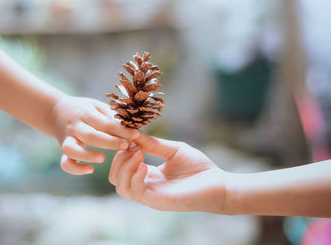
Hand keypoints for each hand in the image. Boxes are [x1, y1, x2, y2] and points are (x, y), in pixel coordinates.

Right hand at [51, 95, 139, 174]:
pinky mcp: (63, 150)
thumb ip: (114, 118)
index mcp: (86, 113)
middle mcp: (75, 126)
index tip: (136, 135)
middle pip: (90, 135)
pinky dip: (75, 168)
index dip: (120, 130)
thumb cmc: (85, 110)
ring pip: (71, 149)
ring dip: (86, 155)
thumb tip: (135, 130)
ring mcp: (67, 139)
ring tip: (102, 159)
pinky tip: (90, 170)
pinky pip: (65, 163)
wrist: (55, 111)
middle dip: (109, 142)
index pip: (104, 123)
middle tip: (126, 146)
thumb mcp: (99, 107)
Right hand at [109, 133, 227, 212]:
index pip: (121, 168)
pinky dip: (134, 176)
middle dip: (118, 160)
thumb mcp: (173, 150)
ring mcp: (150, 196)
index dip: (121, 152)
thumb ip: (153, 144)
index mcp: (148, 175)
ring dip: (124, 167)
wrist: (219, 184)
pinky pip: (135, 192)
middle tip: (132, 146)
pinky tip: (145, 164)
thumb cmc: (199, 168)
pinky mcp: (157, 201)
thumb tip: (133, 133)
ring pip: (120, 186)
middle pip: (115, 178)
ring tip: (138, 153)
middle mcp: (146, 187)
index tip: (129, 138)